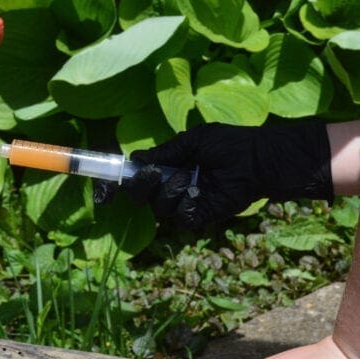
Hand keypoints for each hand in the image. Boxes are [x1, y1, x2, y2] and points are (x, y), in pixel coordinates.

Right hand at [94, 120, 331, 229]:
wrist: (257, 160)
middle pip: (137, 194)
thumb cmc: (229, 144)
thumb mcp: (192, 141)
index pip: (131, 178)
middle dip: (139, 185)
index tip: (102, 192)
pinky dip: (185, 203)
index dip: (113, 186)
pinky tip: (201, 191)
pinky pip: (179, 217)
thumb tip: (133, 160)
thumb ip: (163, 152)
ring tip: (191, 178)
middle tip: (154, 174)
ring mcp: (183, 204)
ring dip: (170, 190)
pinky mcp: (198, 217)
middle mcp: (170, 186)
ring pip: (158, 206)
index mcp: (166, 166)